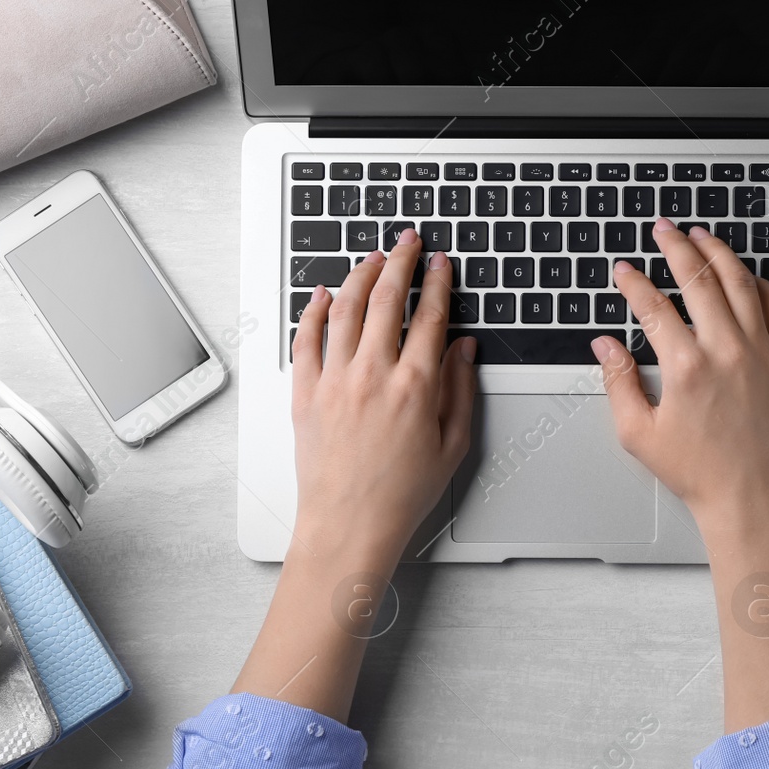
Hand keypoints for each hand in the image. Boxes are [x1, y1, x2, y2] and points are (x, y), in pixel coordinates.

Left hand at [288, 229, 477, 558]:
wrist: (349, 527)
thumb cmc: (401, 495)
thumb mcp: (453, 446)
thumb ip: (461, 390)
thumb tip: (463, 349)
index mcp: (416, 387)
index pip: (430, 316)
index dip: (438, 282)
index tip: (441, 263)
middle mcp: (373, 375)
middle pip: (387, 298)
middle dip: (401, 261)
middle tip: (408, 241)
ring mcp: (335, 381)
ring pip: (345, 308)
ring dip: (360, 275)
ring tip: (372, 257)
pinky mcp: (305, 393)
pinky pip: (305, 338)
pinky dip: (313, 310)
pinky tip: (321, 294)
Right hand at [593, 217, 768, 729]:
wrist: (755, 502)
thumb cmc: (701, 476)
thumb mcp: (640, 434)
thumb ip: (619, 382)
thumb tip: (604, 347)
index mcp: (686, 367)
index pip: (652, 306)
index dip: (633, 282)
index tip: (623, 270)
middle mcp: (727, 350)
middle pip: (699, 278)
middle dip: (676, 246)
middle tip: (663, 230)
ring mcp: (762, 353)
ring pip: (741, 283)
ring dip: (719, 253)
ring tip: (703, 236)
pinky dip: (760, 285)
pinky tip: (747, 276)